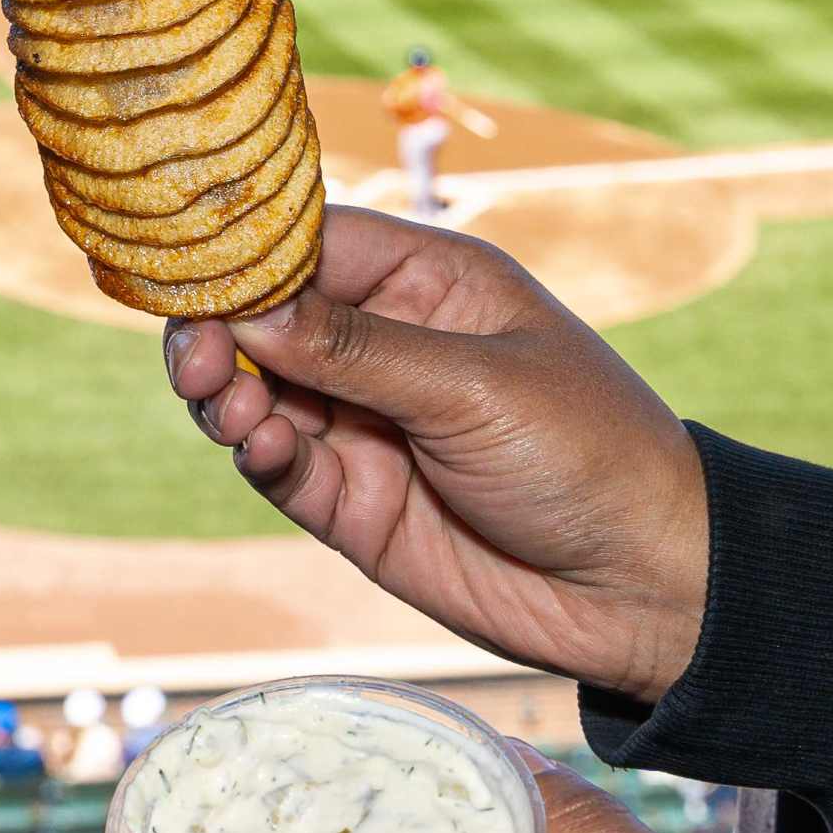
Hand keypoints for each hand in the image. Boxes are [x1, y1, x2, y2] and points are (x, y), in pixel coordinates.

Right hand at [164, 207, 708, 708]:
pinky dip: (259, 451)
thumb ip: (356, 349)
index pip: (309, 241)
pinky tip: (267, 448)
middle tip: (194, 360)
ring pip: (256, 389)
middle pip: (265, 317)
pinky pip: (282, 464)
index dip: (243, 251)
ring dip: (224, 393)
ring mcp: (365, 424)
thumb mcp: (476, 387)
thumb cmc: (589, 453)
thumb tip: (246, 307)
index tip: (186, 269)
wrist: (646, 591)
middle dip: (216, 329)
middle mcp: (384, 343)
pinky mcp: (354, 501)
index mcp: (427, 282)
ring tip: (231, 409)